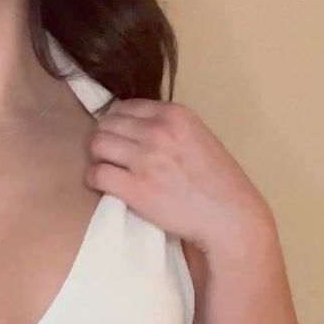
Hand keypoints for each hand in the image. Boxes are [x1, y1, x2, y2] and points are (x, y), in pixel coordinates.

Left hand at [85, 99, 274, 255]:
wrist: (229, 216)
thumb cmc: (218, 181)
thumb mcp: (198, 137)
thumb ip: (170, 128)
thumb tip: (137, 128)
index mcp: (174, 114)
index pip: (125, 107)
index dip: (116, 122)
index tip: (118, 137)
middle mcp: (158, 131)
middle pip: (107, 124)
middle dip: (104, 139)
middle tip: (109, 156)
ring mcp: (145, 159)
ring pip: (98, 145)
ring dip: (97, 157)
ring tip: (106, 169)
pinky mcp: (136, 188)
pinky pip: (97, 174)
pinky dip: (94, 179)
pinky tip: (101, 185)